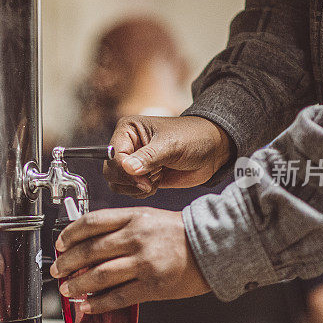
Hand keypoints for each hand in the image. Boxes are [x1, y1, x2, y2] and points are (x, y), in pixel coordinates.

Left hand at [50, 207, 210, 312]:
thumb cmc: (181, 234)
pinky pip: (118, 297)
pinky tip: (89, 306)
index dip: (70, 234)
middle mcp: (137, 238)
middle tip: (57, 269)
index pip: (92, 223)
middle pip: (90, 250)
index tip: (60, 244)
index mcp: (134, 217)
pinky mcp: (153, 287)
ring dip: (78, 285)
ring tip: (68, 289)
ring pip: (99, 276)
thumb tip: (89, 243)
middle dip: (67, 262)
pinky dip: (99, 304)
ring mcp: (144, 263)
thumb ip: (121, 227)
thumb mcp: (149, 218)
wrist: (214, 247)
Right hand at [104, 115, 231, 197]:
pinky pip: (130, 191)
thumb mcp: (171, 145)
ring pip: (117, 184)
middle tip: (152, 182)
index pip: (112, 156)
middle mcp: (126, 145)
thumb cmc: (193, 138)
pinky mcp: (140, 176)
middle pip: (110, 172)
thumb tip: (128, 168)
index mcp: (128, 130)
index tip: (145, 181)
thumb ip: (149, 158)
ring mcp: (132, 162)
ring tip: (157, 178)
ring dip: (137, 188)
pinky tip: (158, 182)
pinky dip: (142, 192)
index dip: (125, 172)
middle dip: (131, 181)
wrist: (211, 150)